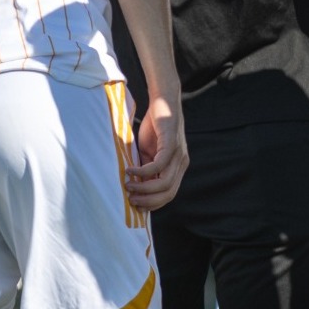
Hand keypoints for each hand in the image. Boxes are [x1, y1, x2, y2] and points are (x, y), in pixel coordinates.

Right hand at [126, 94, 187, 210]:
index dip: (153, 204)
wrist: (163, 101)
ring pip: (164, 182)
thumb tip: (136, 185)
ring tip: (128, 187)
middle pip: (168, 193)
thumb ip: (146, 168)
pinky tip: (130, 170)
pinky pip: (159, 165)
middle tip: (130, 200)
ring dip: (144, 188)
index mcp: (178, 167)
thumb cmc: (156, 126)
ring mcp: (178, 154)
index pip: (169, 194)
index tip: (136, 206)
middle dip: (148, 201)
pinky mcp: (171, 144)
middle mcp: (181, 163)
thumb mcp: (149, 152)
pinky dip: (143, 171)